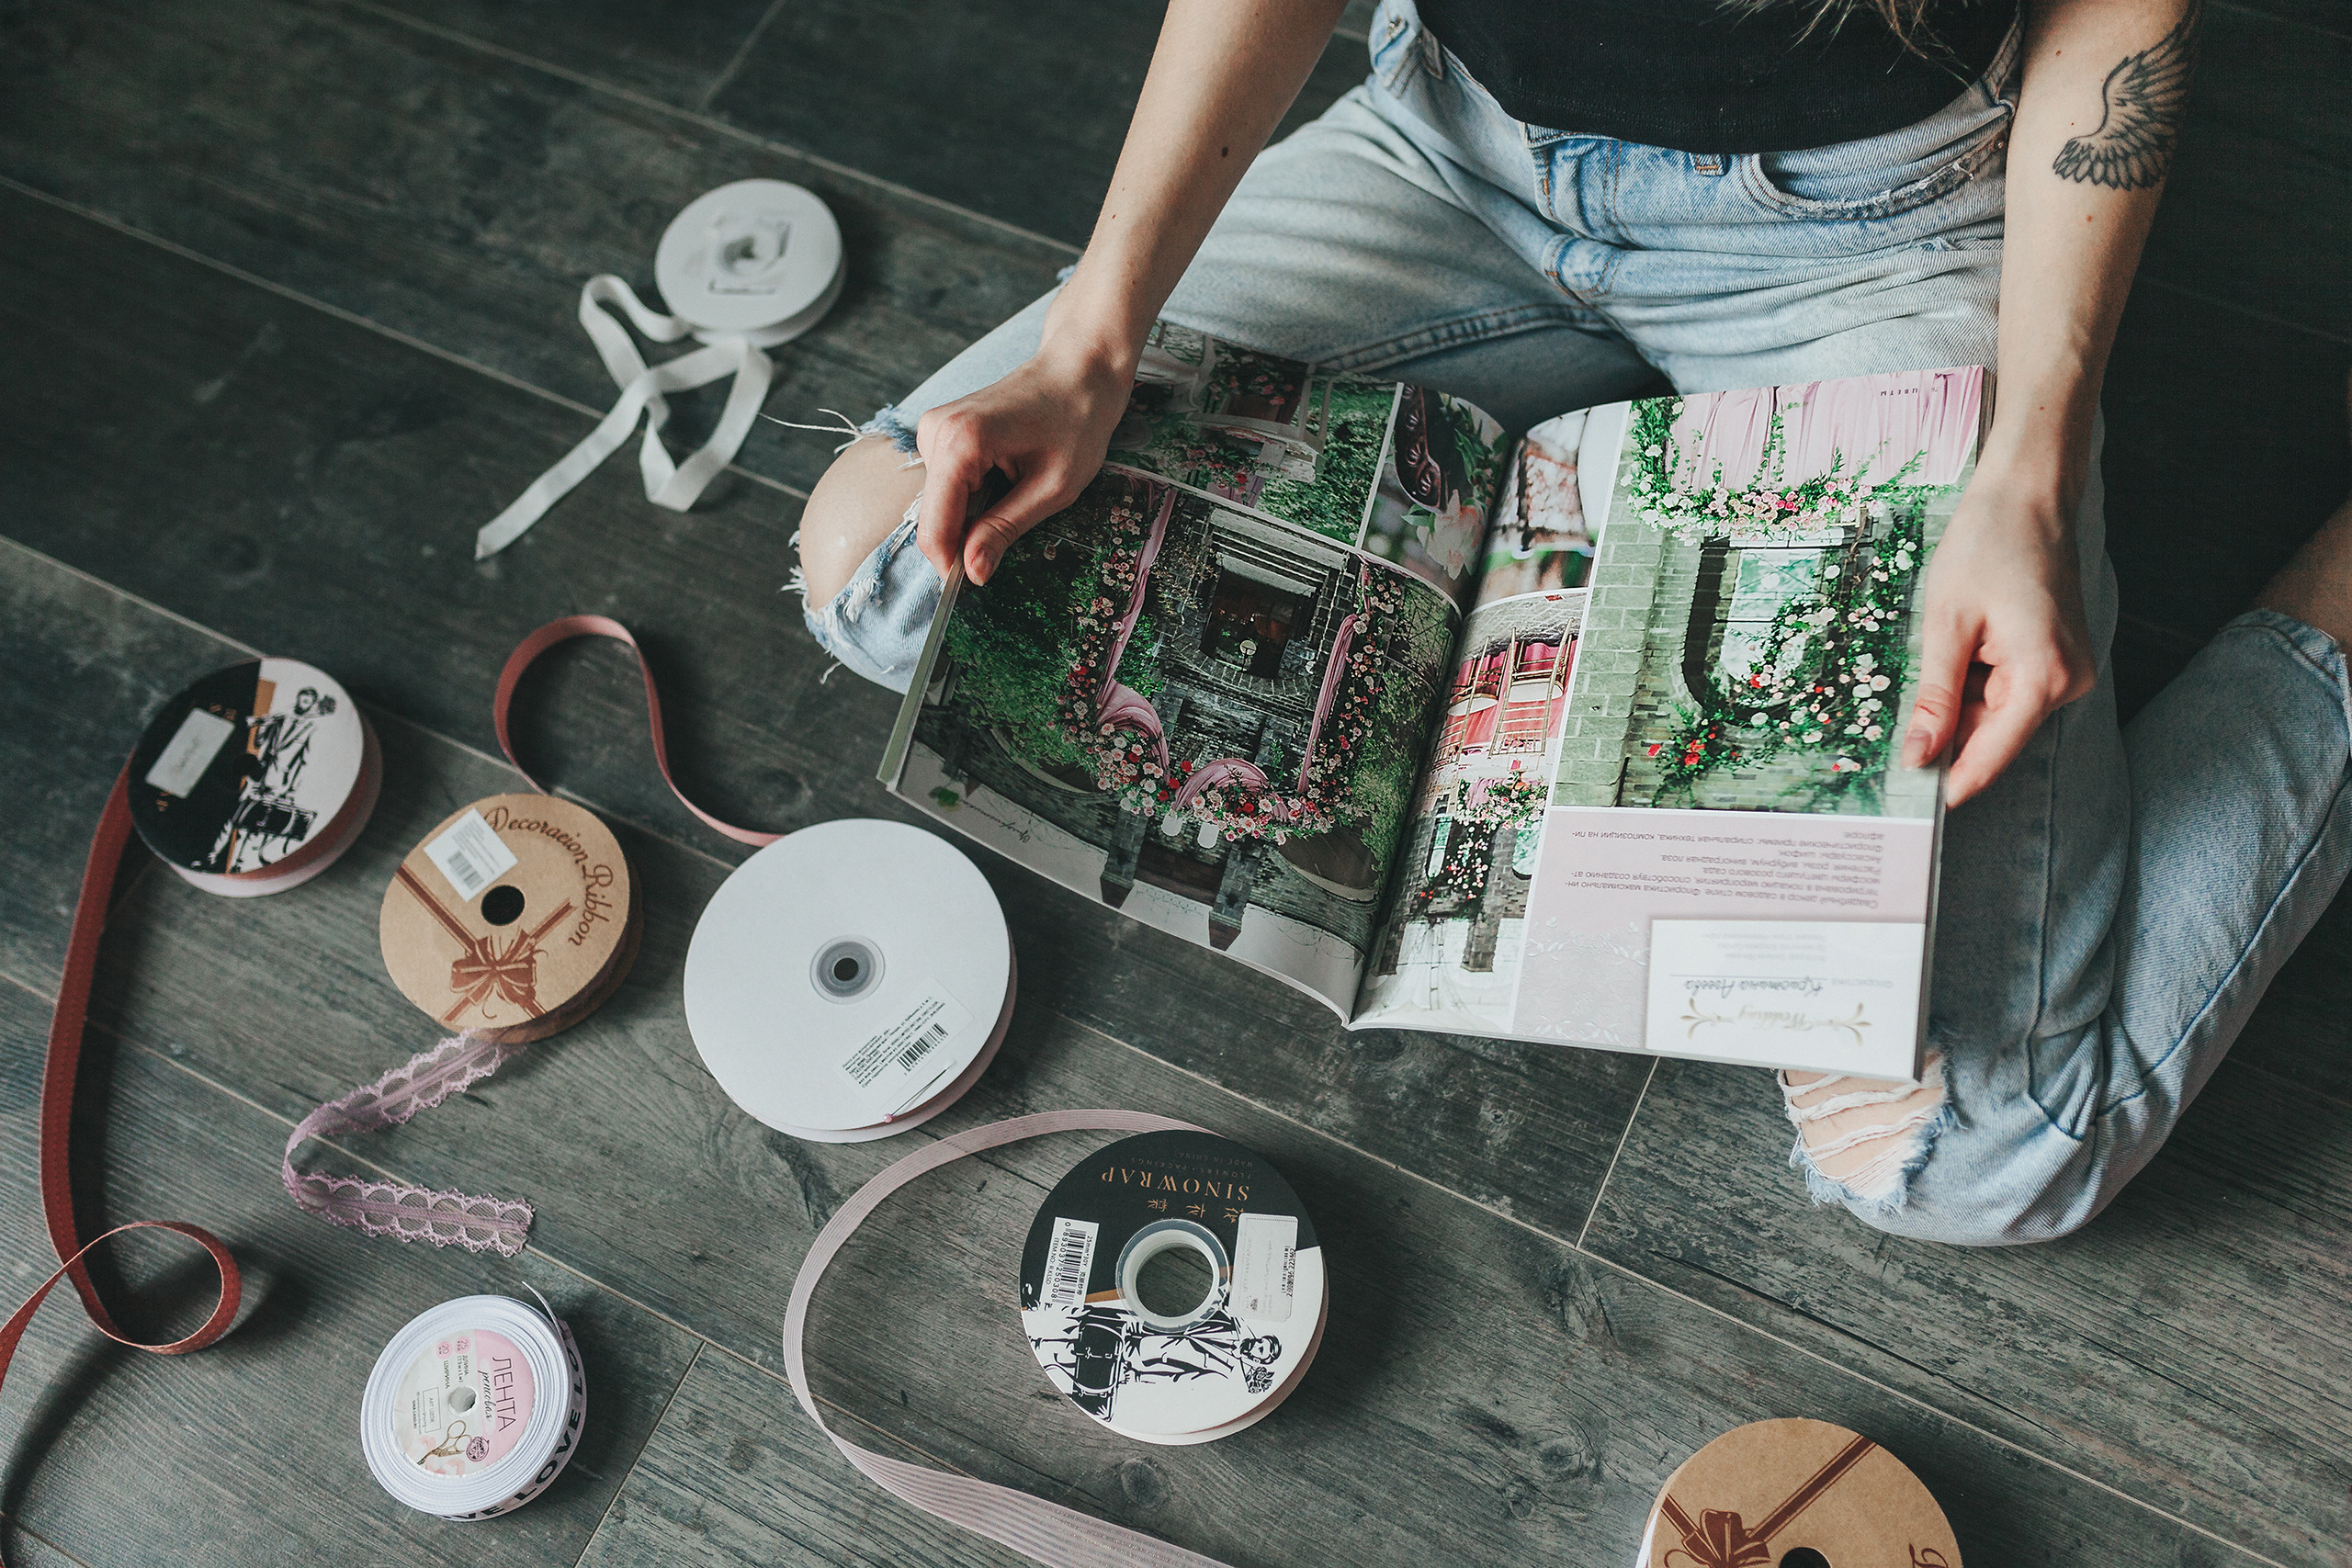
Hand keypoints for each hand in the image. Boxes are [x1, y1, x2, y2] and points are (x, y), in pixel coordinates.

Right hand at [913, 338, 1135, 585]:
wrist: (1079, 368)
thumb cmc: (1077, 421)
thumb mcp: (1051, 489)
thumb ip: (1004, 530)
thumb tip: (972, 573)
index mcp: (961, 443)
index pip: (935, 526)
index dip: (952, 564)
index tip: (976, 585)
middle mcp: (935, 432)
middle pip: (933, 517)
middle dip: (964, 539)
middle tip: (1011, 536)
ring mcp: (933, 428)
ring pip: (939, 503)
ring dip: (971, 515)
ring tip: (1016, 491)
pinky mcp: (939, 430)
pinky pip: (946, 484)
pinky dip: (971, 496)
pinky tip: (1005, 477)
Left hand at [1901, 466, 2095, 806]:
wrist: (2027, 496)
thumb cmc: (1988, 546)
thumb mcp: (1946, 625)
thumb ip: (1935, 697)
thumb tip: (1920, 757)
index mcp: (2044, 677)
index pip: (1992, 754)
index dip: (1951, 785)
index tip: (1914, 813)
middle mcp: (2067, 682)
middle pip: (1991, 737)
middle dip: (1945, 739)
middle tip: (1889, 747)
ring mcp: (2064, 672)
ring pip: (1994, 716)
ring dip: (1955, 707)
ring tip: (1928, 664)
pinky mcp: (2053, 660)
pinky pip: (2004, 692)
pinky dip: (1971, 687)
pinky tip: (1952, 657)